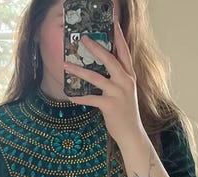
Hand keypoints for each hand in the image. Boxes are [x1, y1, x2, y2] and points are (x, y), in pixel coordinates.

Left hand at [63, 22, 145, 147]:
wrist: (132, 133)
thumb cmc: (126, 112)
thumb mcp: (126, 91)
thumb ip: (117, 79)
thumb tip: (102, 68)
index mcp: (129, 76)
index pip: (124, 52)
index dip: (119, 37)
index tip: (112, 23)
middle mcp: (125, 82)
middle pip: (109, 60)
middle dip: (95, 47)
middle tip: (83, 39)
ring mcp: (117, 93)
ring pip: (95, 77)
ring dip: (78, 71)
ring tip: (66, 64)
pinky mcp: (109, 106)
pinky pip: (90, 98)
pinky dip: (79, 97)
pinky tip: (69, 95)